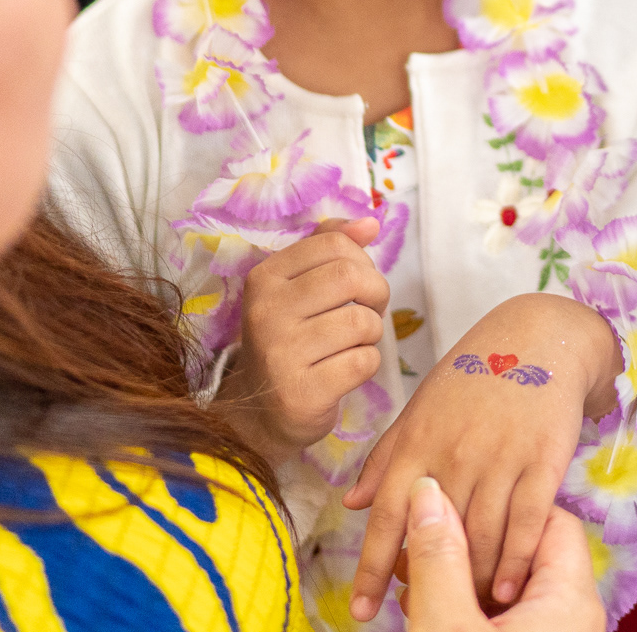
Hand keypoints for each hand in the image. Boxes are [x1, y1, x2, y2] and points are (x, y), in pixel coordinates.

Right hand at [214, 215, 389, 464]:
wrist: (261, 412)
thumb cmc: (290, 340)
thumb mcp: (298, 288)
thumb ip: (331, 248)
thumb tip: (372, 223)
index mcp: (264, 278)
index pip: (334, 243)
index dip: (361, 261)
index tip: (357, 284)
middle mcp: (266, 312)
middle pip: (351, 277)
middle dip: (376, 294)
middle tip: (368, 312)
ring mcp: (280, 354)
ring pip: (362, 322)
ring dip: (372, 334)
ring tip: (352, 344)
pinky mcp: (302, 393)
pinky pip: (363, 362)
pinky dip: (367, 364)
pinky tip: (346, 370)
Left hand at [343, 292, 621, 622]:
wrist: (539, 336)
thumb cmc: (474, 373)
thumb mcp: (421, 407)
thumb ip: (387, 455)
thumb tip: (353, 502)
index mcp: (418, 441)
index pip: (386, 515)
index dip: (371, 566)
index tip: (361, 609)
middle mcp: (454, 453)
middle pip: (436, 537)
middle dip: (429, 584)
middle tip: (427, 613)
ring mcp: (500, 458)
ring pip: (482, 538)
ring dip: (475, 582)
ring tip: (470, 610)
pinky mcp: (542, 460)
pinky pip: (527, 523)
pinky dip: (516, 562)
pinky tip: (508, 590)